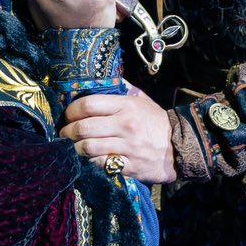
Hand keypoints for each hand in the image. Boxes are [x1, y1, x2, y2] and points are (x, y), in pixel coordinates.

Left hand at [62, 88, 177, 184]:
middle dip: (67, 131)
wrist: (181, 147)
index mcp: (126, 106)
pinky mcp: (130, 166)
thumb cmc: (157, 122)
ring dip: (75, 148)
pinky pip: (101, 164)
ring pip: (88, 147)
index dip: (72, 110)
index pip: (89, 104)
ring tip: (72, 147)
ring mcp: (127, 147)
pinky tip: (88, 159)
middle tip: (64, 133)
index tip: (68, 114)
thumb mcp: (142, 100)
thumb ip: (122, 90)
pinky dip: (90, 162)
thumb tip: (102, 80)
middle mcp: (125, 125)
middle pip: (84, 127)